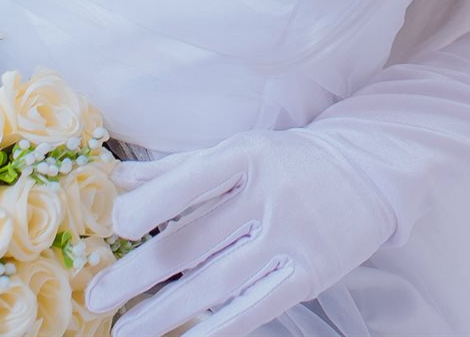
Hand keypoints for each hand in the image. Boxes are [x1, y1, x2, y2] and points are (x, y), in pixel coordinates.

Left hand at [84, 127, 399, 336]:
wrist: (372, 169)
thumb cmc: (291, 161)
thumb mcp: (240, 151)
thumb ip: (178, 169)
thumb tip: (116, 181)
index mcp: (247, 155)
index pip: (190, 181)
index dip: (149, 205)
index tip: (114, 228)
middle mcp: (268, 195)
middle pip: (193, 240)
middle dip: (139, 274)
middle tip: (97, 298)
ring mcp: (291, 236)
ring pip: (216, 281)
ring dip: (166, 311)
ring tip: (128, 330)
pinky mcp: (310, 272)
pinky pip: (257, 306)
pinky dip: (219, 327)